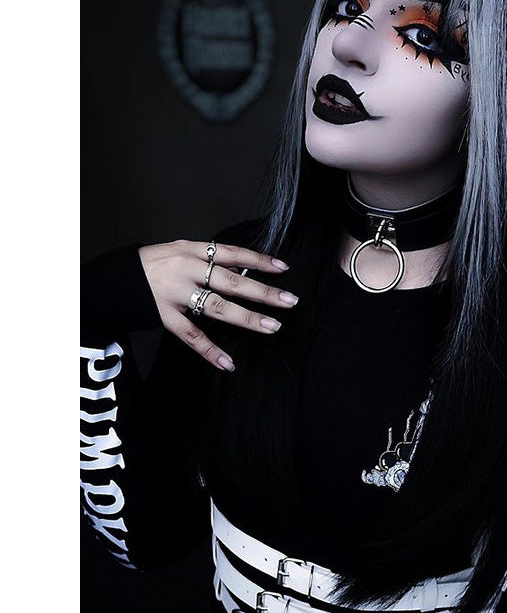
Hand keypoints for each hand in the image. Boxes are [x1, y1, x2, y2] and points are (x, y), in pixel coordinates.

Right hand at [138, 240, 297, 370]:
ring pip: (217, 307)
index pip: (232, 253)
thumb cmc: (152, 264)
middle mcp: (186, 269)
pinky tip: (227, 362)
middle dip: (263, 292)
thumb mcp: (179, 251)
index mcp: (191, 250)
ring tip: (272, 327)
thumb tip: (244, 268)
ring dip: (246, 318)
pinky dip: (209, 350)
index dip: (258, 260)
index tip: (283, 269)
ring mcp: (175, 294)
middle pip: (231, 281)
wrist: (110, 278)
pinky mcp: (163, 316)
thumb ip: (208, 260)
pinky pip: (190, 335)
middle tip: (290, 301)